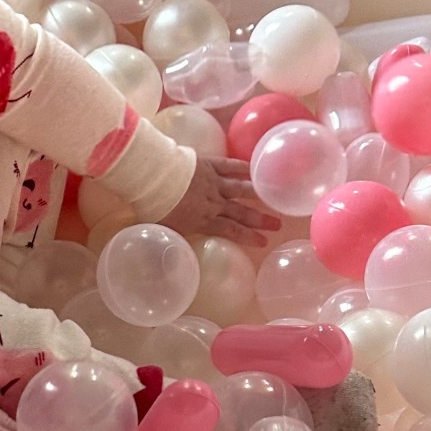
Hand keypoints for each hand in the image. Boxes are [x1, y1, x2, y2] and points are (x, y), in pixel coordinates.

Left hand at [162, 155, 280, 248]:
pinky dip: (243, 168)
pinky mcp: (209, 165)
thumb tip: (171, 265)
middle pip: (241, 212)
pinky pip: (230, 166)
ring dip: (258, 194)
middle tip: (277, 224)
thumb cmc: (154, 207)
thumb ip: (173, 244)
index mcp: (203, 220)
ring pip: (240, 189)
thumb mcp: (164, 232)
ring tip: (274, 197)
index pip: (231, 230)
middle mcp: (213, 203)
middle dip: (259, 219)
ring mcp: (213, 183)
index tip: (263, 241)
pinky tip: (254, 169)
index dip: (247, 236)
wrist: (152, 179)